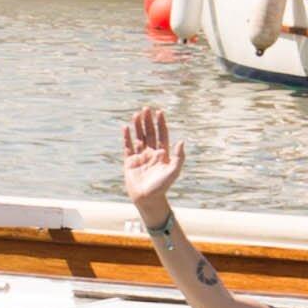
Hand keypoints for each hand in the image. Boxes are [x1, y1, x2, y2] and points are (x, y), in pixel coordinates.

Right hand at [114, 104, 183, 222]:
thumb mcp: (174, 171)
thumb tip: (181, 141)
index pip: (161, 134)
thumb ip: (179, 157)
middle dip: (148, 121)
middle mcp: (151, 153)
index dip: (160, 123)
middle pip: (149, 133)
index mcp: (162, 154)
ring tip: (136, 114)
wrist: (148, 199)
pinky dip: (126, 137)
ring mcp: (140, 156)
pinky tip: (126, 127)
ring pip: (138, 137)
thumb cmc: (162, 186)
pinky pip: (128, 146)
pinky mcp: (130, 161)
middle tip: (146, 108)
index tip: (160, 112)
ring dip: (138, 126)